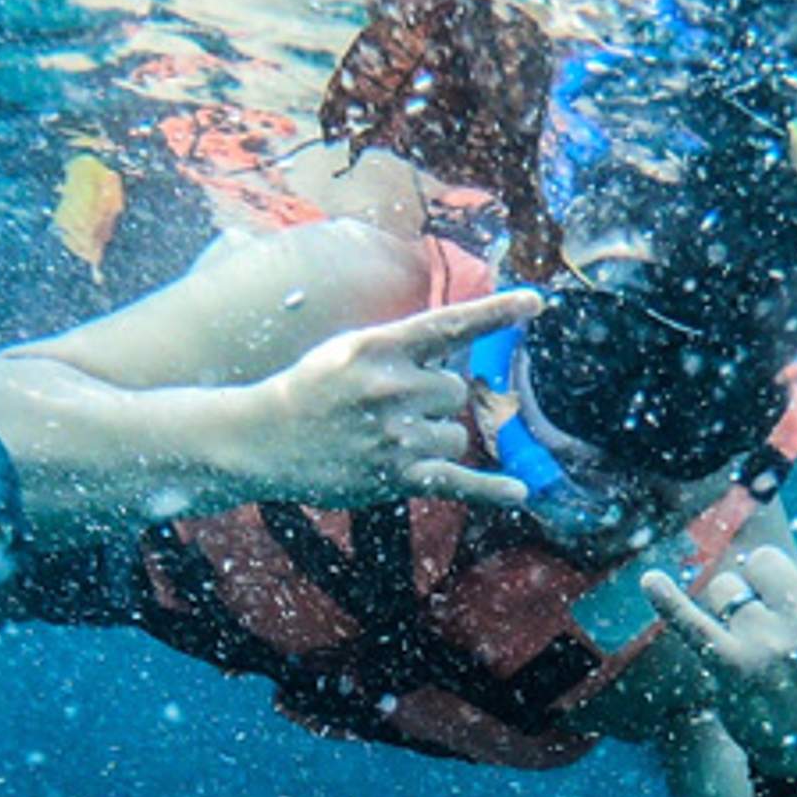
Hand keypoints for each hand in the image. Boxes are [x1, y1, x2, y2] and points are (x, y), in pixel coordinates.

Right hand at [229, 289, 539, 508]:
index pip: (449, 324)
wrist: (261, 439)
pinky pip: (458, 482)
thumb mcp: (348, 350)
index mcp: (378, 347)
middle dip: (433, 399)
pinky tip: (519, 493)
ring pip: (455, 434)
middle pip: (455, 390)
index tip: (535, 303)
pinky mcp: (395, 477)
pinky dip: (490, 490)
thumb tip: (455, 353)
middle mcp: (390, 388)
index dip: (496, 313)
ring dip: (434, 438)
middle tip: (388, 408)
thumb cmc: (308, 390)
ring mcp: (395, 436)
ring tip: (386, 440)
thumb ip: (401, 348)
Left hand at [641, 445, 796, 782]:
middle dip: (756, 581)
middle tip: (773, 622)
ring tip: (752, 646)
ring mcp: (771, 643)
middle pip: (760, 559)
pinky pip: (694, 623)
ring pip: (725, 587)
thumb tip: (753, 552)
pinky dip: (669, 602)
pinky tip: (651, 581)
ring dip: (728, 607)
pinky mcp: (733, 667)